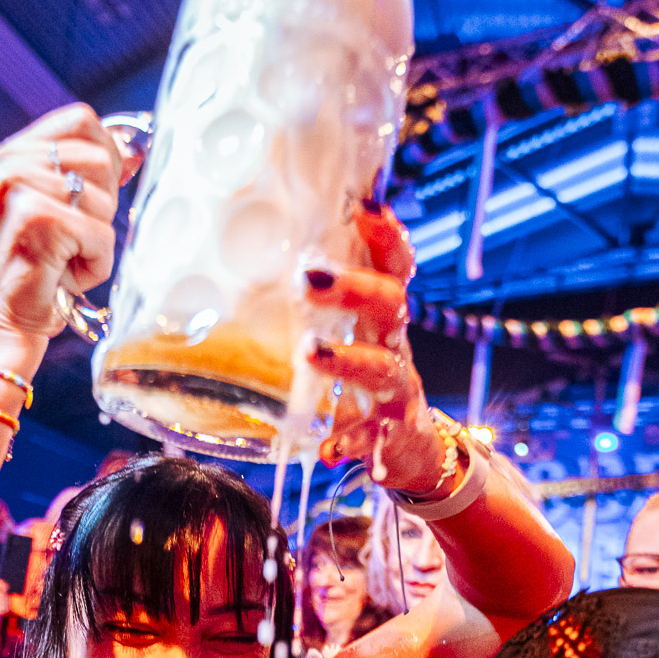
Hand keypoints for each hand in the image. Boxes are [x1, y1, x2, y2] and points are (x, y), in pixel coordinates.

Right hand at [0, 105, 131, 358]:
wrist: (2, 318)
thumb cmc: (34, 267)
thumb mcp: (56, 207)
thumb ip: (86, 172)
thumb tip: (134, 150)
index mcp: (10, 153)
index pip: (81, 120)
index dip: (108, 150)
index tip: (101, 189)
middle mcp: (9, 163)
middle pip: (100, 157)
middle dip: (103, 203)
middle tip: (73, 236)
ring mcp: (19, 188)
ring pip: (104, 197)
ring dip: (99, 236)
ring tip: (65, 256)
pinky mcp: (36, 219)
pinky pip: (102, 234)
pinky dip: (96, 262)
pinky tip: (66, 274)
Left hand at [306, 204, 443, 490]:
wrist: (412, 450)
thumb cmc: (367, 384)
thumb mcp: (349, 339)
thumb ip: (318, 308)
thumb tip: (246, 266)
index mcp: (381, 319)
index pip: (393, 267)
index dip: (386, 237)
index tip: (366, 207)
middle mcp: (395, 347)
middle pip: (390, 305)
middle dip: (354, 287)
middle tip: (309, 275)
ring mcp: (398, 391)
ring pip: (384, 368)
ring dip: (348, 360)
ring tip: (311, 353)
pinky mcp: (393, 434)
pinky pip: (375, 436)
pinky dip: (352, 441)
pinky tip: (329, 449)